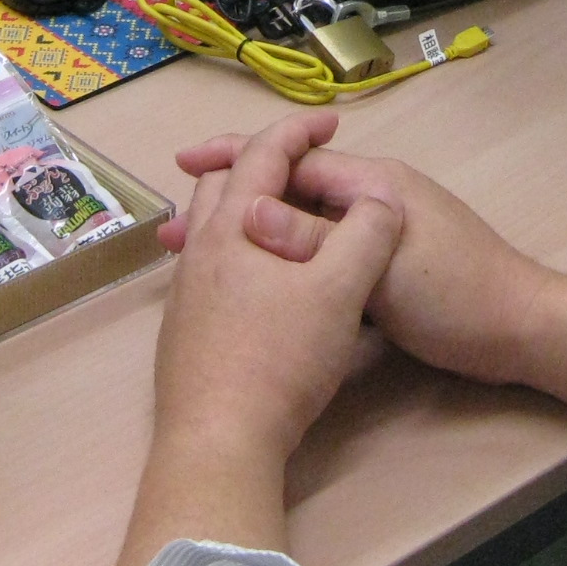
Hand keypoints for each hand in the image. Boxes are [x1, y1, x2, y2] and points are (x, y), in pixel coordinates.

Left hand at [152, 112, 403, 465]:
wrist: (217, 444)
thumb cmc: (278, 361)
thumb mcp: (341, 293)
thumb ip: (366, 234)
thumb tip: (381, 195)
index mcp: (232, 229)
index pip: (262, 155)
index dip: (299, 130)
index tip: (333, 121)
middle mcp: (199, 252)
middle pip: (221, 184)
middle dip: (260, 161)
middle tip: (300, 160)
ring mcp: (186, 295)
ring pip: (209, 229)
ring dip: (244, 206)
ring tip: (279, 214)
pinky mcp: (184, 334)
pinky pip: (208, 267)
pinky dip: (237, 249)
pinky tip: (261, 280)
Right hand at [166, 132, 548, 387]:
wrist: (519, 333)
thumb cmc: (453, 294)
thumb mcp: (378, 268)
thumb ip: (313, 240)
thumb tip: (247, 211)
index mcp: (374, 182)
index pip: (291, 160)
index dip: (235, 162)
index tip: (183, 168)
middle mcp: (374, 197)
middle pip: (290, 192)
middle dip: (232, 205)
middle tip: (175, 232)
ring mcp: (379, 234)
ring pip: (303, 229)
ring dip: (253, 242)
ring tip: (198, 262)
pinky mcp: (384, 271)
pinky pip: (322, 258)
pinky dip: (286, 268)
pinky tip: (254, 292)